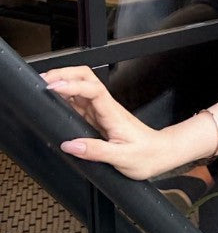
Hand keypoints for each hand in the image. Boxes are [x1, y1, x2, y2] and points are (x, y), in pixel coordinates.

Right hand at [41, 65, 174, 179]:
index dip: (72, 85)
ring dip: (62, 84)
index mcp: (112, 113)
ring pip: (80, 88)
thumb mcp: (122, 158)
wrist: (161, 153)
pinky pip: (79, 104)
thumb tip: (70, 145)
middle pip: (85, 78)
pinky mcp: (98, 118)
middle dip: (64, 74)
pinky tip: (54, 103)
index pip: (92, 89)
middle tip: (44, 81)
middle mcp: (106, 108)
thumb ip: (96, 151)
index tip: (54, 87)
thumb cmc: (146, 155)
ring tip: (43, 88)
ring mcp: (101, 111)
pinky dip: (64, 99)